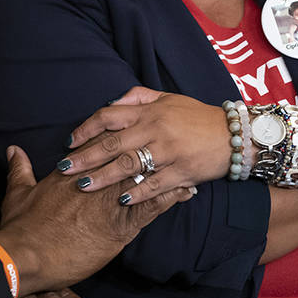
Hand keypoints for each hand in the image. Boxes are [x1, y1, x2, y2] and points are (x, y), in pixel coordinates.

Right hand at [0, 145, 194, 295]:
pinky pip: (153, 207)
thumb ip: (20, 169)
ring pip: (146, 178)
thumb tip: (14, 151)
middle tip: (167, 138)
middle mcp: (96, 181)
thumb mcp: (18, 193)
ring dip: (166, 170)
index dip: (118, 137)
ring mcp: (111, 202)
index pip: (102, 146)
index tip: (131, 129)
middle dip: (148, 147)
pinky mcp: (121, 226)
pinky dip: (171, 198)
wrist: (27, 255)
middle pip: (128, 156)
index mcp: (74, 172)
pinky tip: (185, 192)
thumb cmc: (23, 227)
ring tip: (184, 164)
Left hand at [57, 86, 229, 204]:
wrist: (234, 135)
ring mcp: (168, 151)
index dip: (86, 128)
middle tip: (63, 168)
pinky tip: (121, 200)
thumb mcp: (168, 98)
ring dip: (103, 177)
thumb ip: (139, 97)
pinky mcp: (181, 172)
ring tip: (83, 186)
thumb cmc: (197, 116)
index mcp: (149, 111)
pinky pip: (155, 185)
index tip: (69, 142)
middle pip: (112, 143)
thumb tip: (112, 101)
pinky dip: (137, 193)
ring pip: (129, 165)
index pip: (109, 116)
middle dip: (85, 157)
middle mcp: (155, 129)